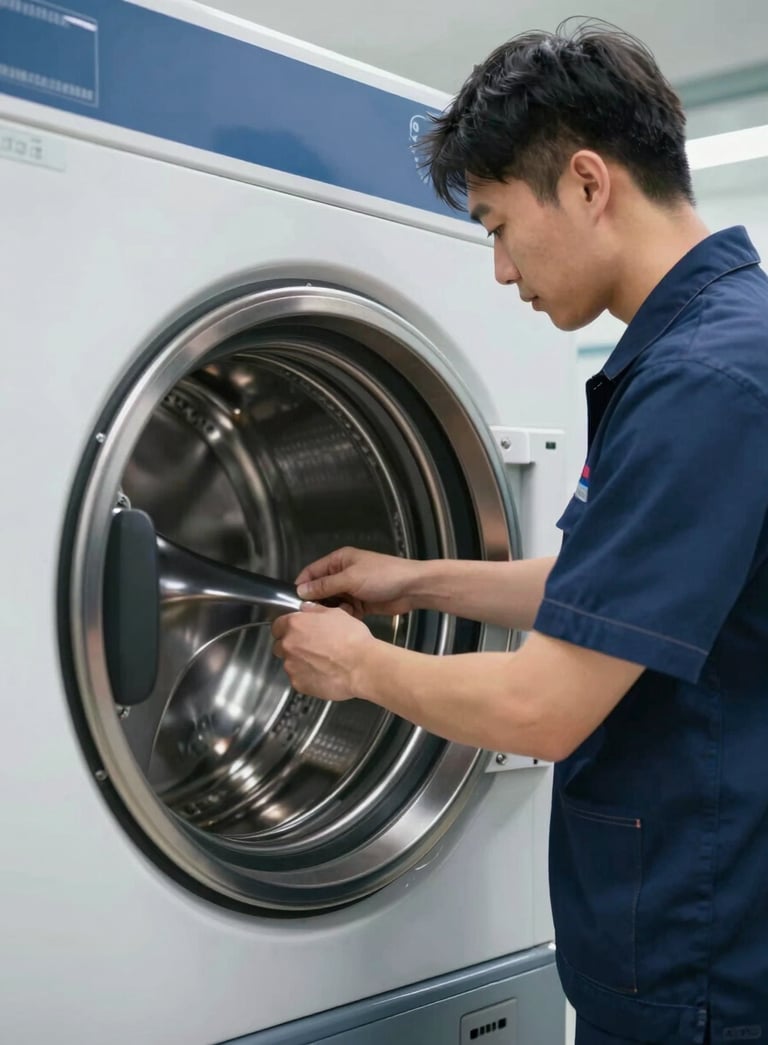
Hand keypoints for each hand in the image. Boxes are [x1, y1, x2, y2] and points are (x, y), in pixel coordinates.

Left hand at [271, 602, 374, 701]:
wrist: (362, 667)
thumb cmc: (353, 641)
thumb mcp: (337, 614)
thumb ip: (316, 610)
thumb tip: (308, 609)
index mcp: (295, 625)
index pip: (278, 625)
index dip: (288, 628)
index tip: (295, 631)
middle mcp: (288, 645)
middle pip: (280, 645)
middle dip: (291, 645)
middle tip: (310, 646)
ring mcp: (291, 666)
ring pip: (289, 663)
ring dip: (299, 661)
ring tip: (321, 661)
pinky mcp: (298, 684)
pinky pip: (298, 678)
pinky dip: (306, 676)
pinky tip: (323, 672)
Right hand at [295, 547, 418, 617]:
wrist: (411, 588)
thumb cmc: (382, 576)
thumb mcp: (350, 578)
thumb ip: (325, 585)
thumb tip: (300, 591)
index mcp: (339, 560)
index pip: (312, 571)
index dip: (302, 585)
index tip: (293, 601)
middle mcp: (343, 573)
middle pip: (321, 588)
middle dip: (317, 601)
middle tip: (311, 615)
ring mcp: (352, 589)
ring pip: (332, 602)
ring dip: (332, 610)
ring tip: (332, 617)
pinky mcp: (361, 603)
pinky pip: (345, 611)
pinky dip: (344, 616)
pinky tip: (347, 619)